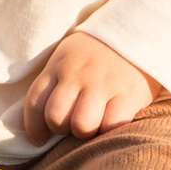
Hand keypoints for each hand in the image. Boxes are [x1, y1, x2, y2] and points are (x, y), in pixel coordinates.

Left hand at [23, 31, 167, 140]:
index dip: (33, 127)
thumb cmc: (98, 55)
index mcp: (59, 65)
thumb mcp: (69, 58)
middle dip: (61, 129)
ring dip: (85, 133)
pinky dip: (109, 131)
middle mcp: (78, 74)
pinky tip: (112, 124)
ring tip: (93, 125)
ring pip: (81, 124)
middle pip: (55, 116)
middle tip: (73, 125)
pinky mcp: (129, 94)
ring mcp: (103, 83)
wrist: (137, 30)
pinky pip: (111, 125)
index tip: (39, 139)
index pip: (35, 101)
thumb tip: (41, 126)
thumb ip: (55, 84)